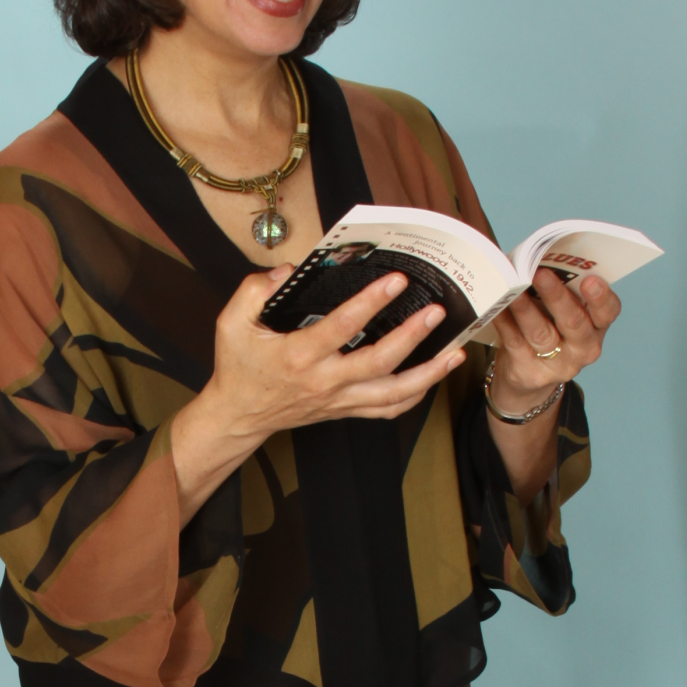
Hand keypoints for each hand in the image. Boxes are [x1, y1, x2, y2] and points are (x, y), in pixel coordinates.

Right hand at [205, 264, 465, 441]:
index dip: (372, 301)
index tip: (395, 280)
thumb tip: (289, 272)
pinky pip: (387, 410)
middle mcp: (324, 380)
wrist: (237, 415)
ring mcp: (338, 399)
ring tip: (455, 352)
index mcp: (299, 355)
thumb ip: (255, 291)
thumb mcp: (231, 322)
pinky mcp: (344, 410)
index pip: (342, 326)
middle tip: (435, 312)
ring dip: (428, 373)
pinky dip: (414, 397)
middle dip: (412, 336)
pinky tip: (432, 379)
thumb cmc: (238, 367)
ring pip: (393, 393)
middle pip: (379, 362)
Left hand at [492, 268, 621, 409]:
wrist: (528, 374)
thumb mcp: (559, 310)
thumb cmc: (547, 328)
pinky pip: (515, 341)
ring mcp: (557, 363)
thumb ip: (557, 285)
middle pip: (574, 322)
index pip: (608, 311)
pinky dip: (504, 321)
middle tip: (541, 274)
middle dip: (557, 296)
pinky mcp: (529, 370)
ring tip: (513, 289)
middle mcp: (583, 347)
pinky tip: (497, 305)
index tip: (590, 280)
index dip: (601, 297)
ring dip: (526, 308)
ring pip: (541, 333)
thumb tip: (532, 252)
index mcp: (596, 326)